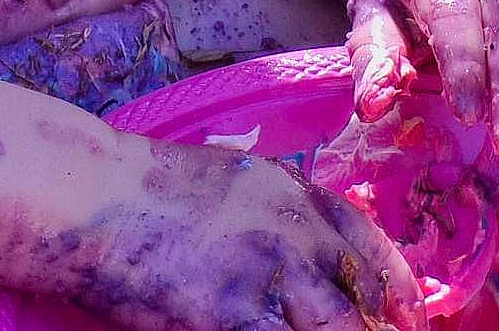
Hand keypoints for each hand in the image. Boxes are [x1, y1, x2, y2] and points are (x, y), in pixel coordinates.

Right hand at [68, 138, 426, 330]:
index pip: (371, 247)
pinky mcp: (237, 316)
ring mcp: (271, 276)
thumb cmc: (146, 188)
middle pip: (365, 302)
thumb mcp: (231, 181)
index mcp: (294, 193)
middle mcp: (296, 231)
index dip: (398, 292)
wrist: (91, 194)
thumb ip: (277, 215)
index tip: (407, 319)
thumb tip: (308, 258)